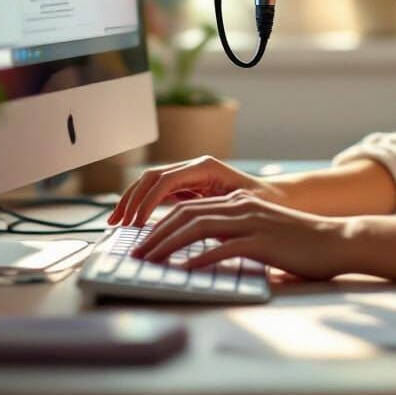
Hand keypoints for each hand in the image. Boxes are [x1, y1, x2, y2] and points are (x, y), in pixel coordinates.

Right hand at [107, 154, 288, 226]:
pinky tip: (133, 222)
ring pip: (151, 184)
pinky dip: (144, 206)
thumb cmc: (264, 203)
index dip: (146, 201)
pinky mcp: (189, 187)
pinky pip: (160, 194)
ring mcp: (191, 176)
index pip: (165, 179)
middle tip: (117, 224)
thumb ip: (213, 213)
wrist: (278, 199)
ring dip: (132, 201)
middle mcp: (195, 167)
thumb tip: (188, 227)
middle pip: (152, 177)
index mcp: (205, 167)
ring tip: (116, 222)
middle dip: (131, 199)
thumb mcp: (239, 208)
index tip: (135, 224)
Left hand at [129, 189, 351, 281]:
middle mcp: (241, 207)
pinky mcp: (261, 241)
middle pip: (187, 214)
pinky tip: (182, 273)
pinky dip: (198, 261)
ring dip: (168, 245)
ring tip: (148, 262)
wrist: (335, 241)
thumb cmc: (300, 243)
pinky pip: (221, 249)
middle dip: (155, 233)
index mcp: (239, 202)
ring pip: (198, 227)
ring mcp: (251, 222)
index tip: (142, 240)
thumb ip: (235, 237)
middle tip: (135, 253)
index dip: (162, 223)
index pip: (190, 207)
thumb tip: (203, 258)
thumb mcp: (262, 232)